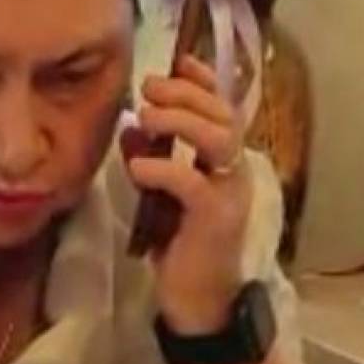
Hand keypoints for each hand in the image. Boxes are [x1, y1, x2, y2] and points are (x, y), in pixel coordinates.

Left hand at [122, 54, 251, 331]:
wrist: (200, 301)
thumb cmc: (182, 248)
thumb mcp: (161, 197)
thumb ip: (151, 161)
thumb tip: (128, 130)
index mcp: (224, 163)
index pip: (224, 109)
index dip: (203, 81)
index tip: (176, 61)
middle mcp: (235, 172)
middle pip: (222, 116)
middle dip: (185, 94)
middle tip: (149, 88)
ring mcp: (229, 194)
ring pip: (218, 139)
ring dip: (180, 121)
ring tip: (146, 118)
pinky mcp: (215, 219)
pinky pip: (191, 182)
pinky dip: (163, 169)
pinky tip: (138, 168)